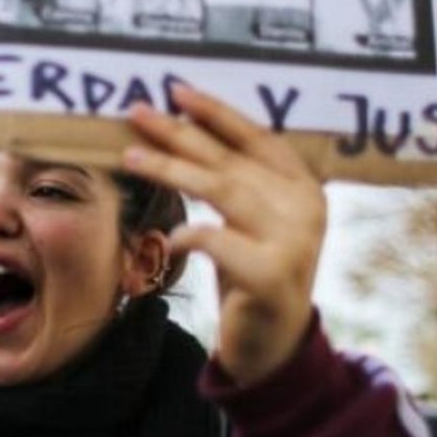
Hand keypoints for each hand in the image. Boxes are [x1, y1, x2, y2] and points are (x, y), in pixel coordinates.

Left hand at [123, 86, 325, 387]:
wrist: (274, 345)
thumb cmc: (253, 273)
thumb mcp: (251, 222)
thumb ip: (236, 181)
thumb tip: (180, 129)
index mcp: (304, 188)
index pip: (258, 138)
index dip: (217, 113)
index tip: (177, 91)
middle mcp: (305, 209)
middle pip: (231, 161)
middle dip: (180, 134)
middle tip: (137, 112)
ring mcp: (293, 242)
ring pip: (222, 191)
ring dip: (171, 169)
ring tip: (131, 155)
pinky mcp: (271, 274)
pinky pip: (217, 240)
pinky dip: (188, 233)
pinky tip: (168, 237)